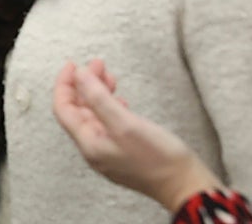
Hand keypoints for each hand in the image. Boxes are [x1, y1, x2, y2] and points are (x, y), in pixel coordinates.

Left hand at [52, 60, 221, 212]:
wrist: (187, 186)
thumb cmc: (159, 159)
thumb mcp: (125, 123)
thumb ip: (98, 98)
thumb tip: (80, 75)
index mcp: (89, 144)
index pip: (63, 108)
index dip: (65, 84)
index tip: (74, 64)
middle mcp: (95, 149)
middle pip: (78, 109)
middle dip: (84, 84)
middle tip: (98, 64)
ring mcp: (109, 151)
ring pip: (94, 114)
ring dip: (98, 93)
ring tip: (110, 76)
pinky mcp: (124, 151)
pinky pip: (108, 122)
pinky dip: (110, 105)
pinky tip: (119, 100)